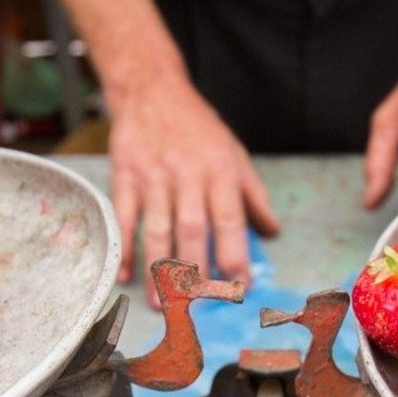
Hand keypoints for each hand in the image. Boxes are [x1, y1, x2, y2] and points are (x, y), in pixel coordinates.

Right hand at [107, 78, 280, 298]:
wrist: (151, 91)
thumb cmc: (198, 127)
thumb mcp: (234, 153)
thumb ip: (254, 195)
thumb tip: (273, 231)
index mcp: (220, 171)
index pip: (229, 219)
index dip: (235, 254)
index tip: (240, 286)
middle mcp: (188, 176)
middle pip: (192, 229)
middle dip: (195, 271)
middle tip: (197, 305)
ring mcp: (154, 177)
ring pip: (157, 229)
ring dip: (159, 270)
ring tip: (161, 304)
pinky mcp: (126, 176)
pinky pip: (125, 217)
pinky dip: (124, 248)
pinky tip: (125, 276)